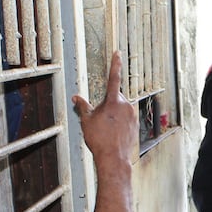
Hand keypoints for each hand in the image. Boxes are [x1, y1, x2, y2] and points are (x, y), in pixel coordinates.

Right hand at [73, 52, 137, 168]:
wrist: (113, 157)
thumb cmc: (99, 139)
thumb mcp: (86, 121)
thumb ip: (82, 106)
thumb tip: (76, 97)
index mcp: (113, 101)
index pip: (113, 78)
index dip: (115, 64)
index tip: (117, 53)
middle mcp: (126, 105)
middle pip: (114, 98)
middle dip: (107, 104)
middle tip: (101, 120)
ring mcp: (133, 114)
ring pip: (121, 109)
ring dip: (114, 114)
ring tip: (107, 129)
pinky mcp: (136, 124)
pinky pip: (126, 118)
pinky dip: (120, 123)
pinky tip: (114, 133)